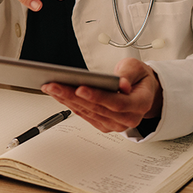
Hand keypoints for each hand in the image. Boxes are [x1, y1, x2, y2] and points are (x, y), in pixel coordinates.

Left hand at [41, 58, 162, 132]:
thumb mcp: (137, 68)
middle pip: (96, 108)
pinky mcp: (102, 125)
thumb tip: (121, 84)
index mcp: (140, 104)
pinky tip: (57, 94)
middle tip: (55, 85)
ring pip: (87, 112)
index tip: (79, 88)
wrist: (141, 90)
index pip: (117, 103)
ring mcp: (114, 124)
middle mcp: (128, 119)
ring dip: (66, 100)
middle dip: (72, 96)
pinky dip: (69, 104)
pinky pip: (83, 115)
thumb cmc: (138, 78)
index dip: (97, 97)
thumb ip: (128, 74)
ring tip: (51, 87)